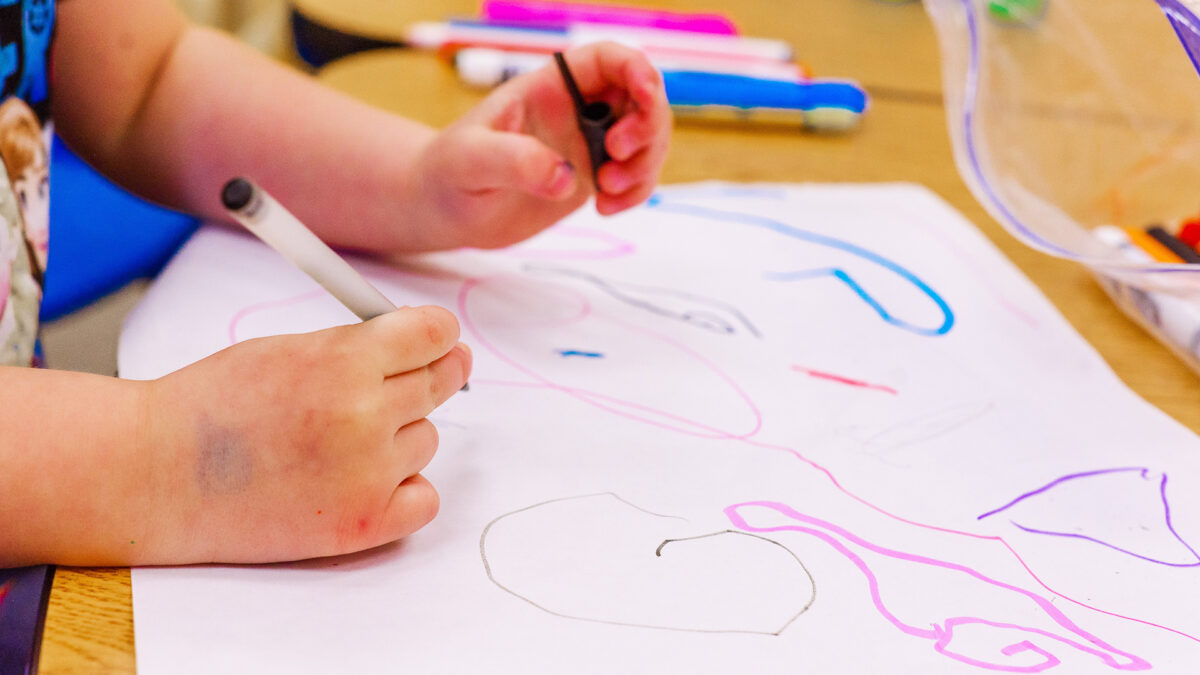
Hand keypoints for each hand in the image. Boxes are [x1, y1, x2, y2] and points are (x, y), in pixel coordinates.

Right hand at [143, 306, 471, 563]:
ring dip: (399, 436)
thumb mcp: (286, 349)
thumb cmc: (213, 406)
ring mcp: (367, 474)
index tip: (442, 339)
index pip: (434, 334)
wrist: (157, 475)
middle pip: (440, 383)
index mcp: (346, 361)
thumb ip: (355, 347)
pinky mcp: (363, 523)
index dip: (440, 334)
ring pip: (426, 440)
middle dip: (436, 373)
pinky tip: (365, 480)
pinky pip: (425, 498)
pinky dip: (404, 489)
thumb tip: (421, 343)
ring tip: (339, 442)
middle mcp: (365, 416)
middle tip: (428, 376)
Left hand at [409, 41, 670, 249]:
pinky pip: (636, 178)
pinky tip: (606, 208)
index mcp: (549, 88)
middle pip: (641, 98)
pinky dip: (635, 193)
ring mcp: (588, 145)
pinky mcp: (592, 179)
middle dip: (647, 126)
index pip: (606, 60)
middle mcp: (577, 111)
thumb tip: (564, 177)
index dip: (636, 68)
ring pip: (647, 140)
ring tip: (606, 191)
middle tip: (616, 156)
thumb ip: (514, 161)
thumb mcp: (470, 160)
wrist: (444, 209)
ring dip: (644, 165)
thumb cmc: (448, 172)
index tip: (645, 95)